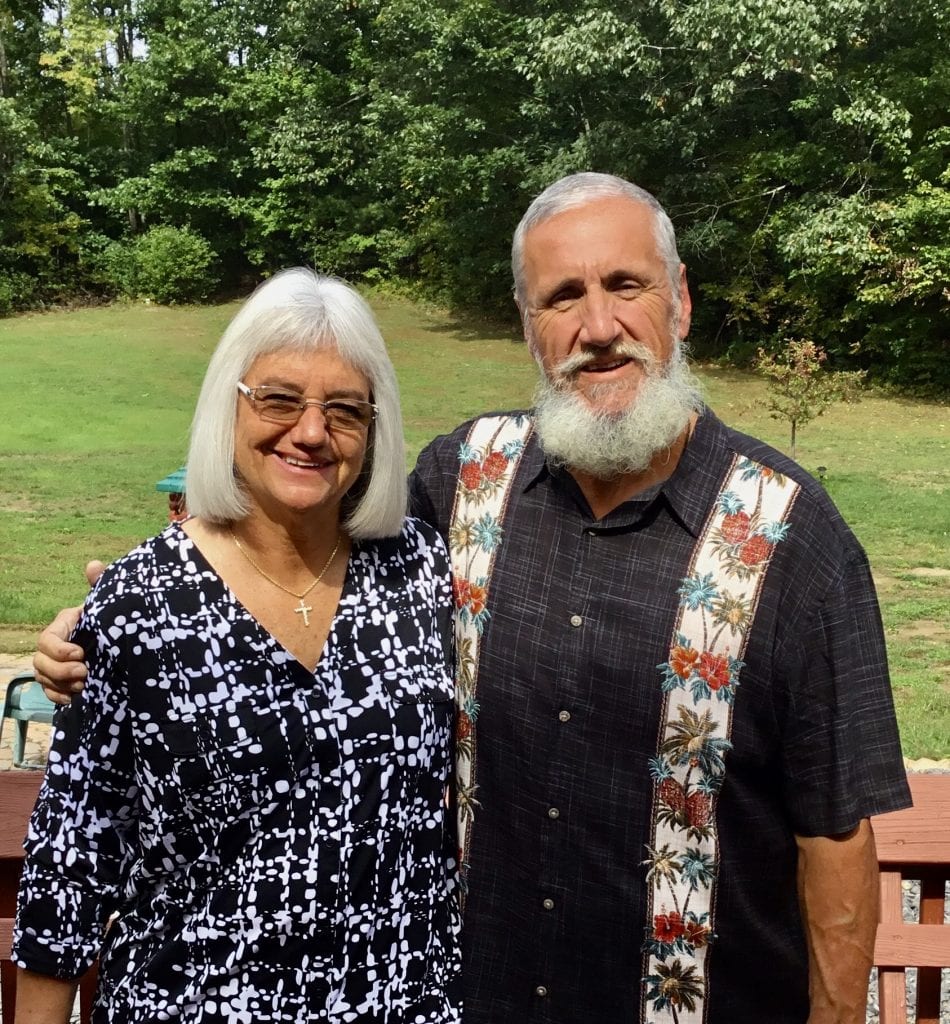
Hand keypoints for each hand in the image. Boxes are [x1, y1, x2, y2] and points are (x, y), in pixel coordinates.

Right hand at [32, 561, 105, 704]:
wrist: (121, 635)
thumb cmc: (112, 616)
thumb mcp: (107, 601)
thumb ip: (100, 584)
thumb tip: (94, 565)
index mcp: (63, 626)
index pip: (47, 640)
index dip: (59, 650)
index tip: (81, 654)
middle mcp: (54, 646)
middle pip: (40, 662)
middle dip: (60, 671)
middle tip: (84, 674)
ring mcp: (55, 664)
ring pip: (43, 678)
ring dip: (60, 685)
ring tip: (84, 686)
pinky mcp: (61, 681)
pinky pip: (50, 692)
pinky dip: (59, 697)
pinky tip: (76, 698)